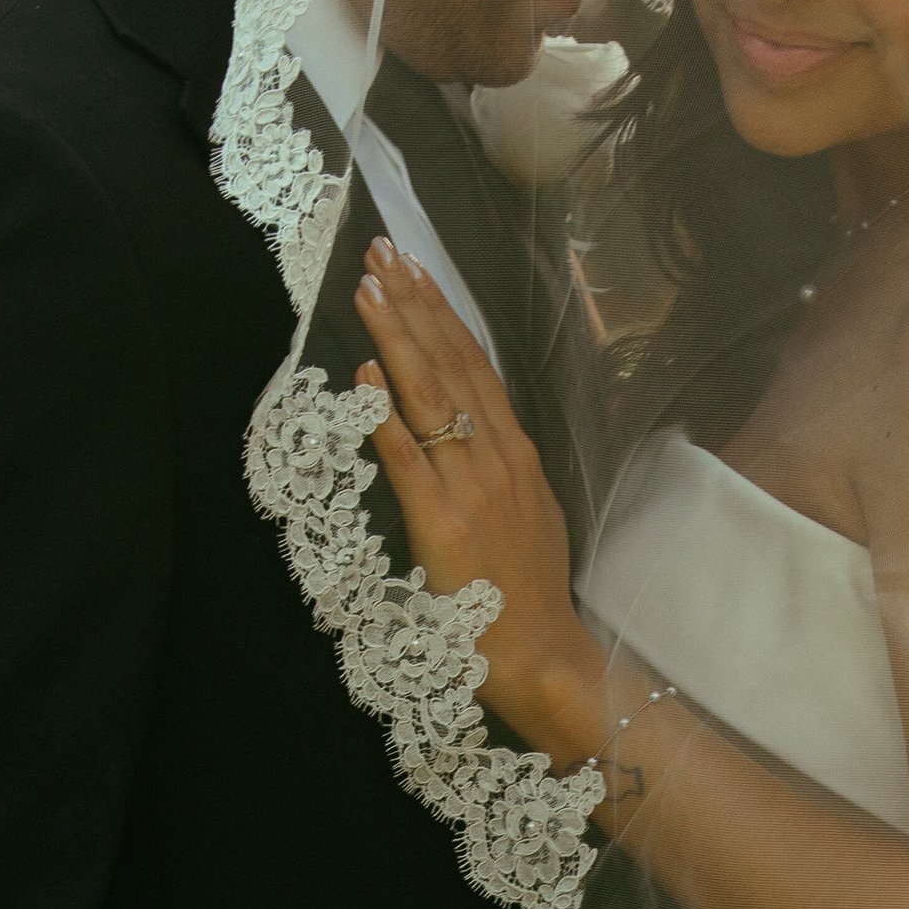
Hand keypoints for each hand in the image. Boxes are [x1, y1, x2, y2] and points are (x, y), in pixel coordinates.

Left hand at [355, 239, 603, 750]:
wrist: (545, 656)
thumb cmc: (527, 592)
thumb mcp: (525, 512)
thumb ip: (495, 464)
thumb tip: (466, 425)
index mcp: (515, 453)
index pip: (474, 365)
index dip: (440, 313)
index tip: (412, 269)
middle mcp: (496, 459)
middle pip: (451, 366)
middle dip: (413, 305)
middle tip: (381, 253)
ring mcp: (471, 489)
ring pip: (431, 399)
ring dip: (397, 340)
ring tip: (368, 291)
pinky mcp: (442, 526)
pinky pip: (409, 461)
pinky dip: (385, 416)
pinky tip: (363, 376)